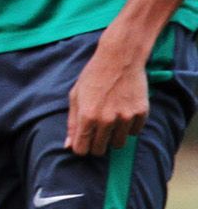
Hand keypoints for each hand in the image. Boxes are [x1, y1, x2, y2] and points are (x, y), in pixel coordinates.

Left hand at [67, 39, 150, 155]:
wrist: (119, 59)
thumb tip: (69, 146)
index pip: (82, 150)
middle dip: (96, 144)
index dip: (81, 148)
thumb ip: (72, 123)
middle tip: (97, 131)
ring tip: (110, 120)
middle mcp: (106, 120)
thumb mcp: (75, 97)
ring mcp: (125, 117)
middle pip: (100, 150)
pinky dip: (128, 127)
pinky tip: (123, 112)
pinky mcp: (141, 113)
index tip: (83, 142)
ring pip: (118, 144)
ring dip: (113, 137)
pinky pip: (134, 133)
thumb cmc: (93, 76)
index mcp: (87, 116)